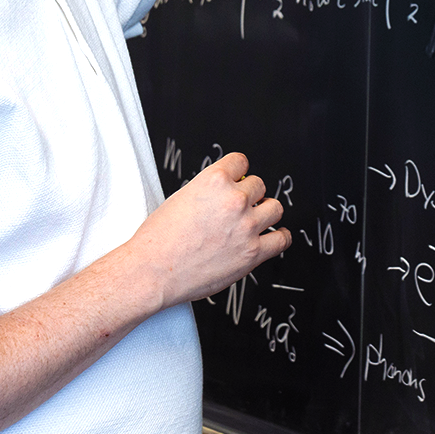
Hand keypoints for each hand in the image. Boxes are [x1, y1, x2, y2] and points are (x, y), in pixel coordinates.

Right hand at [127, 152, 290, 308]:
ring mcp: (246, 226)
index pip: (241, 162)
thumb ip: (209, 192)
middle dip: (249, 195)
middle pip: (259, 185)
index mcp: (214, 181)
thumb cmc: (159, 240)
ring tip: (255, 221)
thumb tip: (226, 191)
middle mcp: (234, 200)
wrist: (153, 271)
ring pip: (275, 208)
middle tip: (238, 209)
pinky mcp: (253, 252)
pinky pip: (282, 239)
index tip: (238, 180)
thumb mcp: (181, 198)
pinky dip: (280, 238)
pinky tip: (273, 237)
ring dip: (265, 213)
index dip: (238, 173)